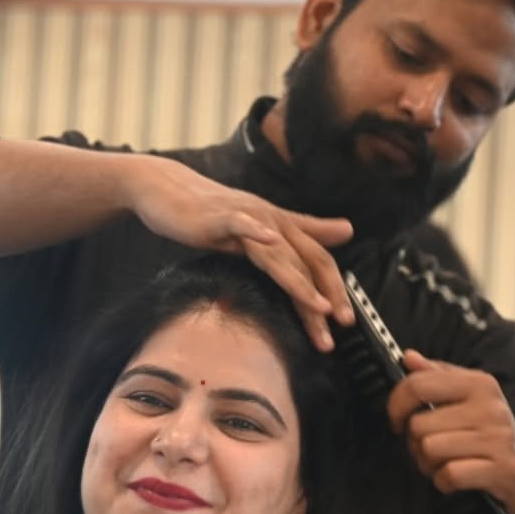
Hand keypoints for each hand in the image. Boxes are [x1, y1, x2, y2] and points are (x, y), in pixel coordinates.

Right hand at [123, 156, 353, 350]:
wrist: (166, 189)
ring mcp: (247, 218)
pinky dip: (256, 232)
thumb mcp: (261, 225)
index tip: (345, 321)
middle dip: (326, 294)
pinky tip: (271, 243)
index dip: (335, 288)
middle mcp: (272, 221)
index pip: (317, 260)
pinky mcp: (219, 217)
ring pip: (280, 253)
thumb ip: (304, 229)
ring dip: (300, 282)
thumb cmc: (211, 212)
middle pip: (306, 260)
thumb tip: (347, 230)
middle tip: (341, 324)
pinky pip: (241, 224)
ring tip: (318, 307)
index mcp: (282, 227)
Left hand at [387, 351, 514, 510]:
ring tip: (444, 462)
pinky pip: (448, 475)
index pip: (418, 384)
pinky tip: (456, 478)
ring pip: (430, 450)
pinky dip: (444, 482)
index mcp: (480, 383)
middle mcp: (491, 407)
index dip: (396, 406)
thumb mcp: (469, 400)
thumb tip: (409, 358)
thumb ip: (437, 377)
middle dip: (416, 444)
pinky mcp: (502, 470)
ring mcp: (499, 438)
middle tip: (432, 449)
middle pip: (418, 425)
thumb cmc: (490, 436)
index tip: (397, 419)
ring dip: (428, 464)